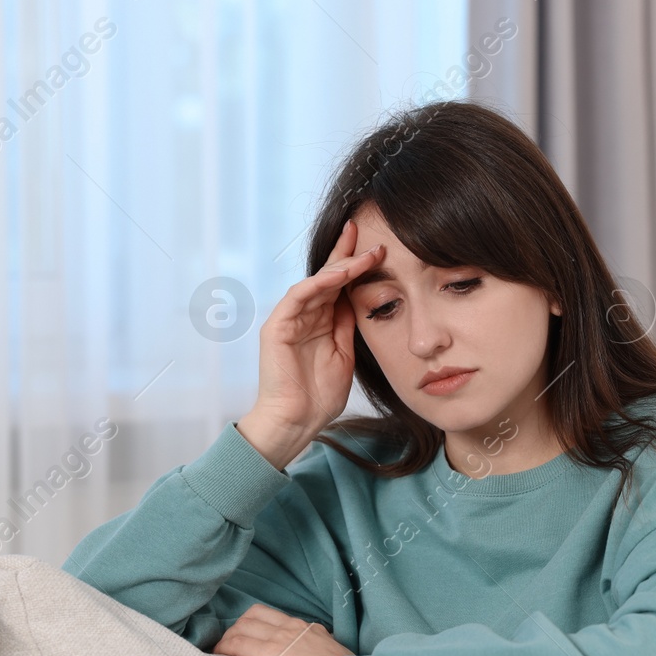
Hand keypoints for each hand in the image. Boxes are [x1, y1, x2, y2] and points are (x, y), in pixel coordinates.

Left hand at [213, 603, 353, 655]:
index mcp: (308, 629)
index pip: (274, 617)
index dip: (256, 625)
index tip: (249, 639)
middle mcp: (292, 628)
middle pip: (253, 616)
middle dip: (238, 628)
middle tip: (231, 647)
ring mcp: (279, 639)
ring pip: (241, 627)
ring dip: (228, 639)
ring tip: (222, 654)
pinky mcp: (268, 654)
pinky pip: (237, 645)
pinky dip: (224, 649)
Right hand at [240, 220, 385, 469]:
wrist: (297, 422)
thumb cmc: (320, 396)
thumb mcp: (345, 355)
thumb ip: (349, 326)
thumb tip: (362, 299)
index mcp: (321, 321)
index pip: (338, 285)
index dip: (355, 264)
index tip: (378, 247)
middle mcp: (304, 315)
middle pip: (326, 276)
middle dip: (346, 254)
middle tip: (366, 233)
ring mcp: (289, 319)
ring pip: (315, 282)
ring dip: (339, 266)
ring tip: (363, 254)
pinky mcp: (277, 326)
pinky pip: (298, 296)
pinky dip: (318, 283)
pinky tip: (338, 274)